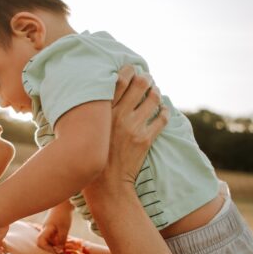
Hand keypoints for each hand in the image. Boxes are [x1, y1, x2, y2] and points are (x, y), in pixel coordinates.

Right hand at [37, 203, 72, 252]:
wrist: (64, 202)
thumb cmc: (63, 214)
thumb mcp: (64, 229)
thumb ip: (61, 240)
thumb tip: (58, 251)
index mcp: (46, 230)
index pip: (40, 242)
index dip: (47, 249)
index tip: (56, 251)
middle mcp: (44, 229)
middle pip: (44, 243)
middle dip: (52, 248)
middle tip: (61, 250)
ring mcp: (48, 228)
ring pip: (49, 240)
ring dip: (56, 244)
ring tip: (65, 246)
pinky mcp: (52, 227)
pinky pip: (53, 236)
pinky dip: (58, 240)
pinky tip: (65, 240)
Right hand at [85, 66, 167, 201]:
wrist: (105, 184)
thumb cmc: (92, 157)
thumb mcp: (88, 132)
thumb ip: (93, 114)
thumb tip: (96, 98)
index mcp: (102, 112)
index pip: (119, 80)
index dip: (129, 70)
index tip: (132, 69)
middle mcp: (118, 116)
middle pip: (140, 84)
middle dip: (146, 79)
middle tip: (147, 80)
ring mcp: (133, 127)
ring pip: (154, 99)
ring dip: (157, 93)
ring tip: (155, 93)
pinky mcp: (145, 139)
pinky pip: (162, 119)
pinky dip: (165, 112)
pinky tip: (163, 111)